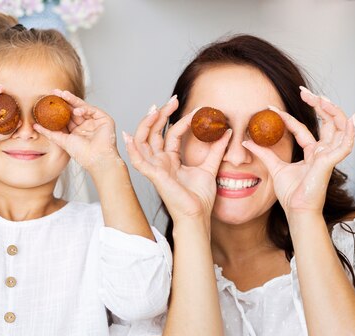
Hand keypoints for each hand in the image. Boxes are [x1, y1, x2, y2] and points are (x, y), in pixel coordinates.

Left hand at [33, 90, 119, 175]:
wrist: (96, 159)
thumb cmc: (82, 153)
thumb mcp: (62, 141)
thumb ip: (49, 133)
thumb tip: (34, 126)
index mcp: (77, 131)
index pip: (66, 116)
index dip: (58, 108)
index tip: (48, 100)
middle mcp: (86, 125)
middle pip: (73, 109)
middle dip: (64, 100)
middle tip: (54, 92)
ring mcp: (95, 122)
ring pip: (82, 107)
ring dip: (73, 100)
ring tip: (63, 94)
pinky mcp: (104, 119)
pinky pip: (92, 110)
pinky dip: (84, 108)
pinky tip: (77, 110)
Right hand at [125, 97, 231, 221]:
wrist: (197, 216)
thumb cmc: (199, 199)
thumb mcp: (209, 168)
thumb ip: (216, 150)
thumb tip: (226, 131)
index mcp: (171, 161)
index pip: (171, 134)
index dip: (180, 120)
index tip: (195, 109)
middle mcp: (160, 163)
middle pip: (154, 133)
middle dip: (161, 115)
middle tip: (173, 100)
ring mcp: (155, 168)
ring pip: (143, 141)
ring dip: (146, 124)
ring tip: (155, 108)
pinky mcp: (153, 176)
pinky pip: (137, 160)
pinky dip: (131, 149)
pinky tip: (127, 136)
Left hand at [244, 87, 354, 218]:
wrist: (297, 209)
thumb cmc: (290, 193)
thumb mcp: (275, 168)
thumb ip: (264, 153)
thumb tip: (247, 141)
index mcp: (311, 152)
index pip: (301, 128)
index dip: (287, 117)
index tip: (270, 107)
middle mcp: (322, 151)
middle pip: (326, 122)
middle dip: (318, 104)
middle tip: (304, 91)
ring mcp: (329, 156)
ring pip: (339, 128)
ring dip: (332, 111)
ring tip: (321, 98)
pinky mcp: (331, 162)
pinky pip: (346, 144)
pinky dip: (350, 131)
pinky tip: (351, 119)